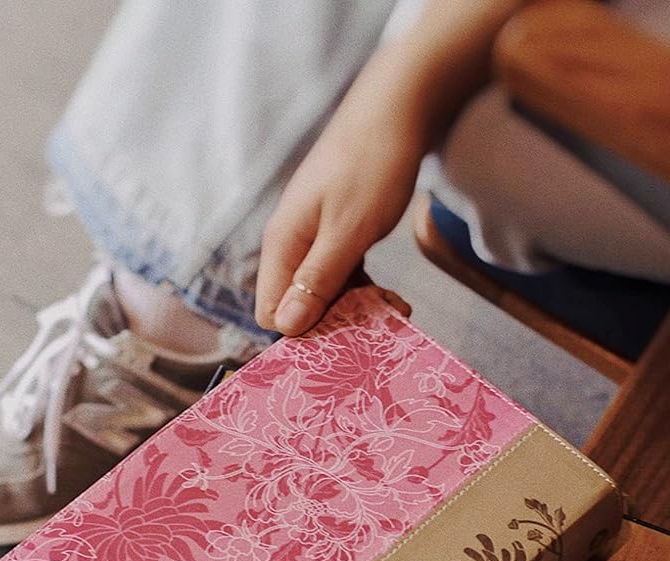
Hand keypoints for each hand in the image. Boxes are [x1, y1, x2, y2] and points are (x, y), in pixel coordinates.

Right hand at [255, 60, 427, 336]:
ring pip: (324, 295)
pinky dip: (364, 290)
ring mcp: (314, 239)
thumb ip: (316, 280)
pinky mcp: (336, 234)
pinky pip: (341, 277)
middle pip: (298, 308)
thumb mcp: (347, 231)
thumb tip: (284, 328)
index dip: (303, 335)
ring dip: (357, 309)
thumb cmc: (371, 166)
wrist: (396, 111)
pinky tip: (391, 296)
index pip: (272, 314)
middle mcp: (291, 245)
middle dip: (336, 324)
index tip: (344, 340)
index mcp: (283, 244)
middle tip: (381, 323)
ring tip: (396, 308)